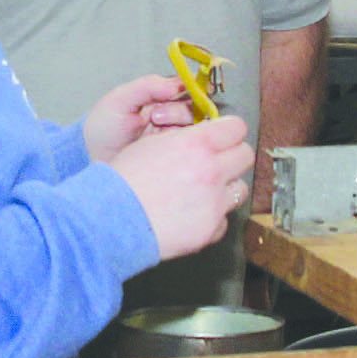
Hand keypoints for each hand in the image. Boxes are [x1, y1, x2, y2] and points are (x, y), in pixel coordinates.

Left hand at [84, 73, 197, 163]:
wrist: (94, 158)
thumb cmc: (104, 128)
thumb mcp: (120, 99)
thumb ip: (147, 86)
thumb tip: (176, 84)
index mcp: (160, 94)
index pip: (187, 85)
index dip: (192, 87)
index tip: (182, 93)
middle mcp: (172, 112)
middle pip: (196, 106)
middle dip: (178, 110)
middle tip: (155, 116)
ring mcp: (175, 133)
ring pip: (196, 125)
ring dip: (177, 125)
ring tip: (154, 128)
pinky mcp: (176, 153)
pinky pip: (191, 145)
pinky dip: (180, 143)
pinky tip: (162, 143)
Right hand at [107, 115, 252, 262]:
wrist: (110, 219)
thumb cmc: (122, 181)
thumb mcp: (151, 144)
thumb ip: (183, 139)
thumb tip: (201, 137)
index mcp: (196, 144)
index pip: (236, 128)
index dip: (229, 130)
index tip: (225, 135)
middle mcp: (210, 171)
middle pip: (245, 155)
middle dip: (232, 156)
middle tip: (217, 162)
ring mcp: (214, 203)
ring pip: (240, 189)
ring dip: (226, 188)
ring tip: (204, 192)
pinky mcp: (210, 229)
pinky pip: (224, 220)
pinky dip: (212, 218)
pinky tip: (192, 215)